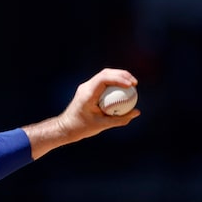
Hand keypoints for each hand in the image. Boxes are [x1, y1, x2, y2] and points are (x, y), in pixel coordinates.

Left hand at [21, 68, 140, 159]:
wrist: (65, 127)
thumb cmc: (81, 128)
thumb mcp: (102, 125)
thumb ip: (120, 119)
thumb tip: (136, 112)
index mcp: (87, 93)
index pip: (104, 79)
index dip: (119, 79)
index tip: (131, 85)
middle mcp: (86, 87)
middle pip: (106, 73)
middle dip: (122, 75)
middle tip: (135, 83)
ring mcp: (86, 87)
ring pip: (105, 75)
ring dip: (119, 77)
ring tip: (132, 85)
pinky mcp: (88, 90)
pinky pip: (103, 83)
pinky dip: (114, 83)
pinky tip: (123, 90)